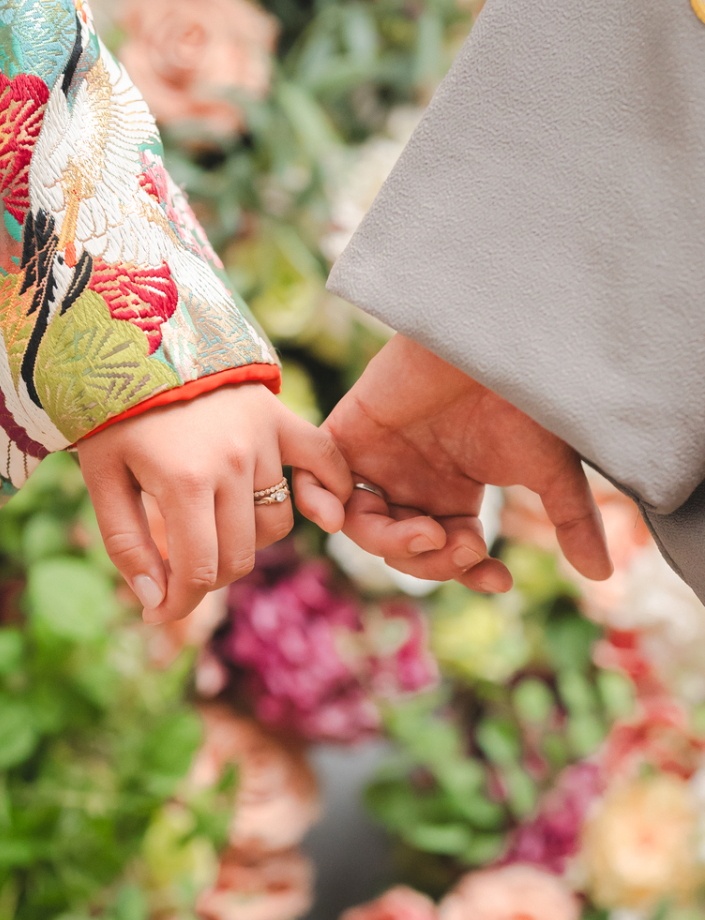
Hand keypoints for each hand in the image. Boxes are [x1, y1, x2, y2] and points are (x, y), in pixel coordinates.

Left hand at [78, 383, 351, 622]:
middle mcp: (232, 462)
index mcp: (183, 482)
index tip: (159, 611)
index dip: (179, 603)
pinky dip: (329, 491)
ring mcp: (263, 439)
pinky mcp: (281, 418)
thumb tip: (155, 602)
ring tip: (213, 525)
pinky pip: (325, 463)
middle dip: (206, 577)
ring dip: (246, 539)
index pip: (200, 571)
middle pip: (240, 556)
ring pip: (274, 523)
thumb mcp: (101, 478)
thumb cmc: (113, 413)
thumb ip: (127, 544)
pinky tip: (322, 512)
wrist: (138, 336)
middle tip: (178, 568)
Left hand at [294, 335, 611, 592]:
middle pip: (402, 548)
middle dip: (433, 560)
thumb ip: (571, 521)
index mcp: (454, 492)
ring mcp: (379, 458)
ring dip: (391, 542)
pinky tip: (346, 514)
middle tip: (461, 542)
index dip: (469, 573)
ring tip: (426, 531)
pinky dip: (323, 502)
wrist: (494, 340)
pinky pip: (318, 480)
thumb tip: (601, 575)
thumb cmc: (525, 395)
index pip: (448, 553)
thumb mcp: (550, 468)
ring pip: (364, 527)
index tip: (500, 579)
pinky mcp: (349, 430)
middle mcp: (413, 480)